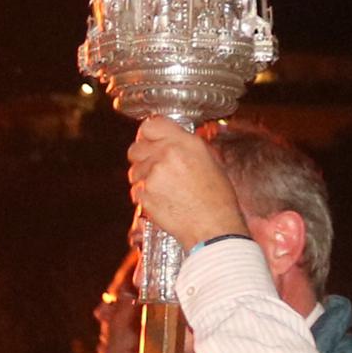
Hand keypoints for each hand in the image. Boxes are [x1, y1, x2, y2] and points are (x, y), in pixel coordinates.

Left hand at [125, 116, 250, 254]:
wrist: (213, 228)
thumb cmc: (218, 199)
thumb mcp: (212, 161)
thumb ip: (189, 146)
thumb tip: (174, 140)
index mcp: (185, 143)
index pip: (151, 124)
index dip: (149, 134)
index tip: (149, 140)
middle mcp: (166, 154)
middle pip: (136, 147)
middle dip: (142, 156)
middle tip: (154, 167)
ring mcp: (153, 174)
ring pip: (134, 170)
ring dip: (143, 178)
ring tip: (163, 188)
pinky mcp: (145, 194)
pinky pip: (136, 190)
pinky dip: (144, 195)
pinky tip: (162, 201)